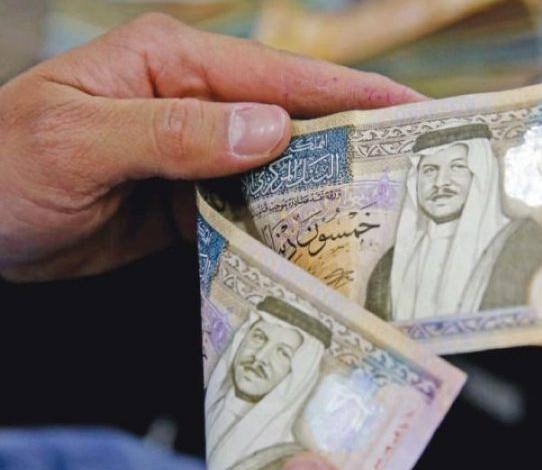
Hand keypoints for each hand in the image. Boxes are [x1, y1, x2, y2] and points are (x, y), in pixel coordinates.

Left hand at [0, 13, 422, 281]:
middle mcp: (194, 103)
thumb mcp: (78, 142)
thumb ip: (173, 134)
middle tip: (413, 172)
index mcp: (172, 64)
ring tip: (379, 216)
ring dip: (321, 193)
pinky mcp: (190, 201)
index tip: (411, 109)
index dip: (350, 93)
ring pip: (276, 171)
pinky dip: (280, 227)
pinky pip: (249, 210)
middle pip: (292, 121)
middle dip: (352, 144)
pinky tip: (312, 245)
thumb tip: (271, 130)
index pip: (279, 76)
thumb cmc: (1, 166)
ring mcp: (196, 154)